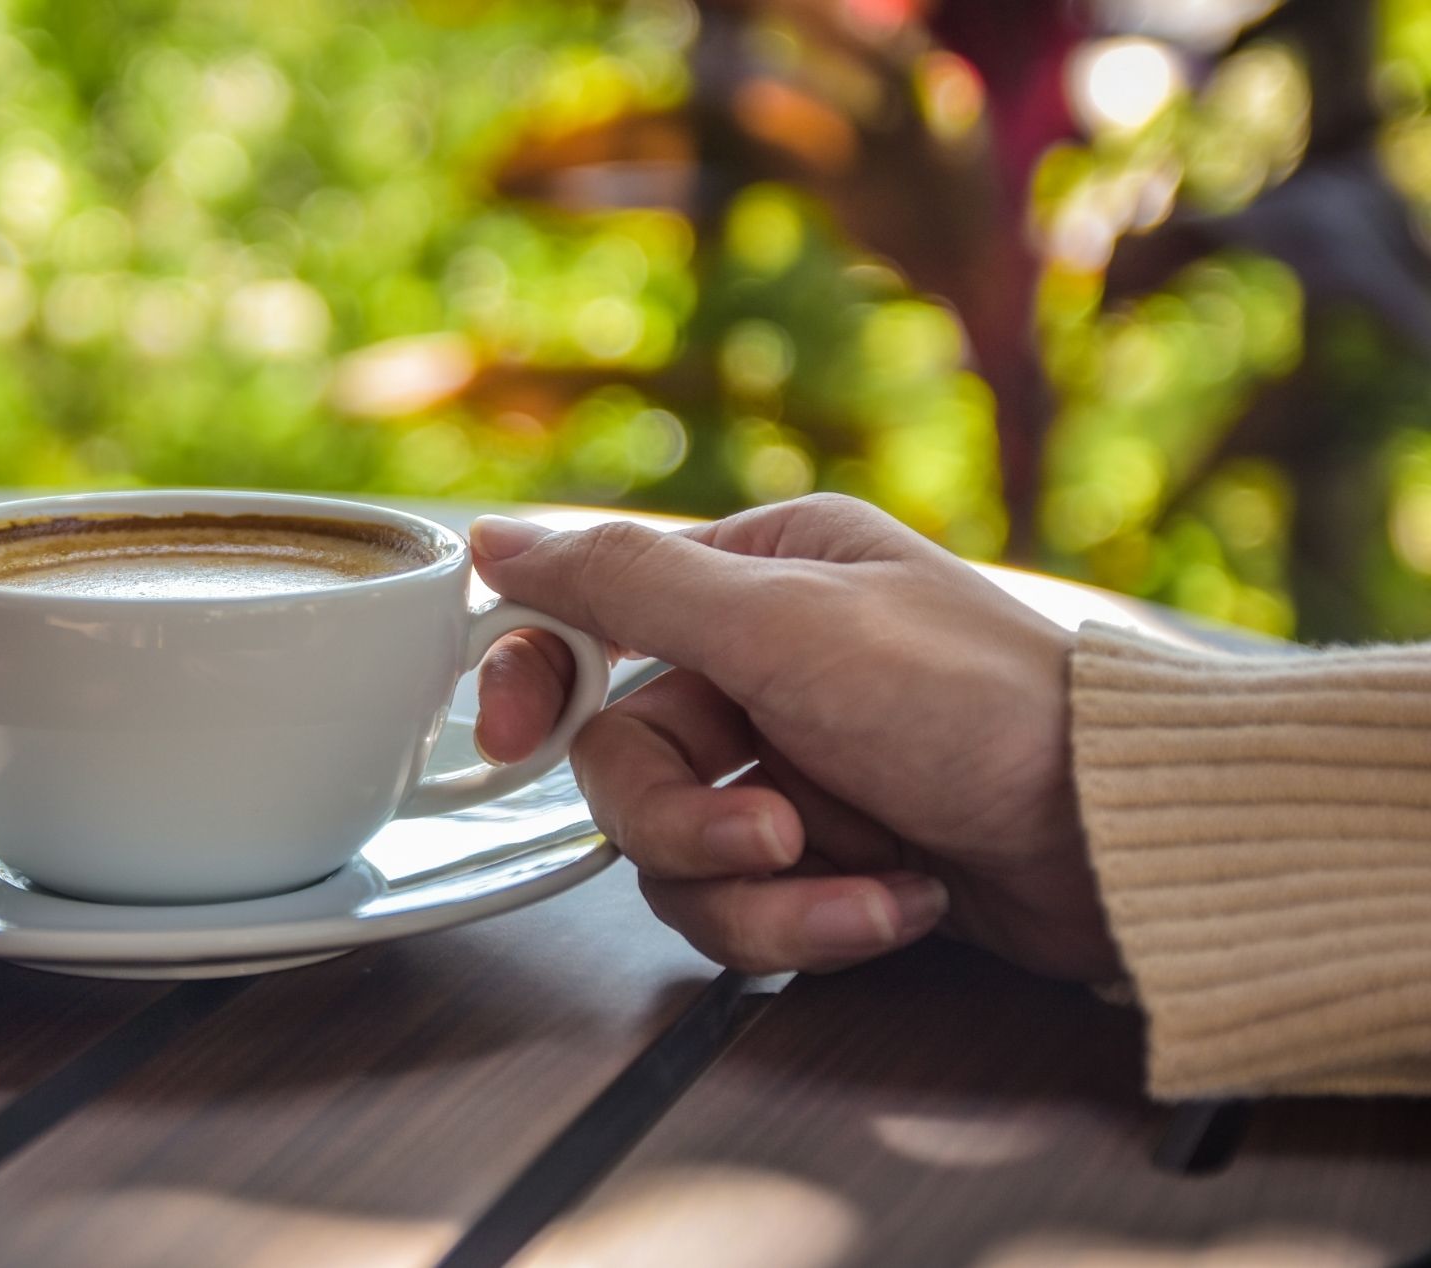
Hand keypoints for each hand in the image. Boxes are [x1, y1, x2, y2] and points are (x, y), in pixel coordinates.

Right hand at [472, 494, 1117, 980]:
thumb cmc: (979, 708)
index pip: (589, 619)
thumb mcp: (786, 625)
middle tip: (774, 836)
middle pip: (623, 765)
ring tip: (867, 881)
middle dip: (694, 823)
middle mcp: (764, 667)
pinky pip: (743, 910)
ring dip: (766, 890)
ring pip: (673, 854)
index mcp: (756, 576)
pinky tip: (902, 898)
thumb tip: (497, 540)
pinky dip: (818, 920)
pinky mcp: (823, 861)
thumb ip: (629, 584)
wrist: (1121, 845)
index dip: (533, 682)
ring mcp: (791, 769)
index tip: (509, 738)